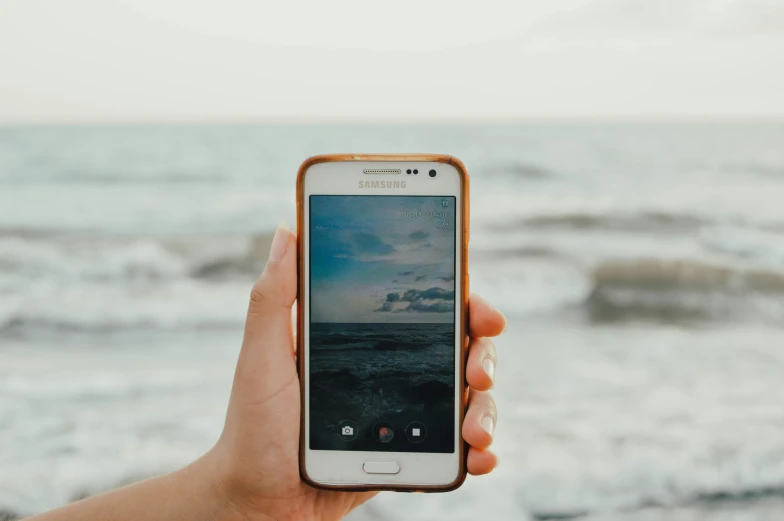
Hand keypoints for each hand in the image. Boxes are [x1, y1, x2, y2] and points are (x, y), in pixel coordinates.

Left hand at [201, 222, 505, 520]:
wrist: (261, 501)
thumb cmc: (254, 427)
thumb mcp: (262, 358)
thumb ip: (273, 298)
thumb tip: (287, 229)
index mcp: (366, 338)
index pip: (426, 307)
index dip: (464, 301)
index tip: (482, 311)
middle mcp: (394, 369)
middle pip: (461, 349)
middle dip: (484, 357)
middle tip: (477, 373)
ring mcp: (405, 411)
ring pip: (469, 398)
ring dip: (486, 411)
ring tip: (474, 434)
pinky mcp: (410, 451)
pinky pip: (454, 448)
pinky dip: (477, 453)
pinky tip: (477, 459)